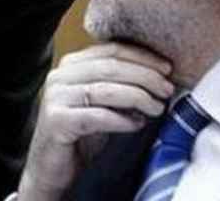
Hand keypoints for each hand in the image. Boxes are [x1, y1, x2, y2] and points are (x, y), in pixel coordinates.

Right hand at [17, 43, 173, 200]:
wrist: (52, 168)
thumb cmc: (81, 134)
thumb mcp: (104, 103)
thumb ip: (121, 85)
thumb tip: (161, 76)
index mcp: (72, 64)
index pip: (112, 51)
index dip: (142, 57)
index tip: (167, 68)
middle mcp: (60, 76)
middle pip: (111, 67)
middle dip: (145, 76)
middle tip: (166, 89)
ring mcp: (55, 97)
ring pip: (105, 90)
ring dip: (138, 97)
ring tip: (157, 107)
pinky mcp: (56, 121)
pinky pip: (97, 116)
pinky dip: (121, 120)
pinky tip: (137, 124)